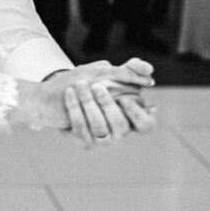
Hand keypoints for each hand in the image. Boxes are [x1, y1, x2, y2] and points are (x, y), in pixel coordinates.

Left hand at [15, 58, 155, 145]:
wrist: (60, 95)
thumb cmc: (93, 83)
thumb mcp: (111, 73)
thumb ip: (131, 69)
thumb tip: (149, 69)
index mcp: (132, 118)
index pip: (146, 125)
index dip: (138, 114)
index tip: (125, 98)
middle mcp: (119, 133)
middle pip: (121, 125)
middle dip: (107, 103)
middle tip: (96, 85)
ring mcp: (102, 140)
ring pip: (100, 127)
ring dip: (89, 104)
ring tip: (79, 85)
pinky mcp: (84, 141)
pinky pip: (80, 127)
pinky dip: (74, 107)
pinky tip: (69, 92)